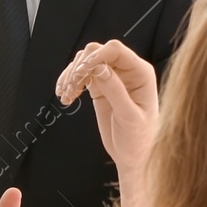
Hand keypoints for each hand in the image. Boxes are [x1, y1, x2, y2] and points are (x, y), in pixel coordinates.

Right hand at [56, 40, 158, 180]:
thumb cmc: (140, 139)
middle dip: (80, 66)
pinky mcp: (100, 87)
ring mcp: (112, 78)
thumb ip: (115, 90)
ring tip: (66, 95)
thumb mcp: (128, 116)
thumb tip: (98, 68)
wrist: (133, 155)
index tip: (79, 73)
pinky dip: (69, 83)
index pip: (115, 51)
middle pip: (97, 52)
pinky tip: (66, 97)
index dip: (95, 57)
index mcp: (140, 73)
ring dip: (71, 75)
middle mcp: (127, 71)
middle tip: (71, 87)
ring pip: (85, 62)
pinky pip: (80, 75)